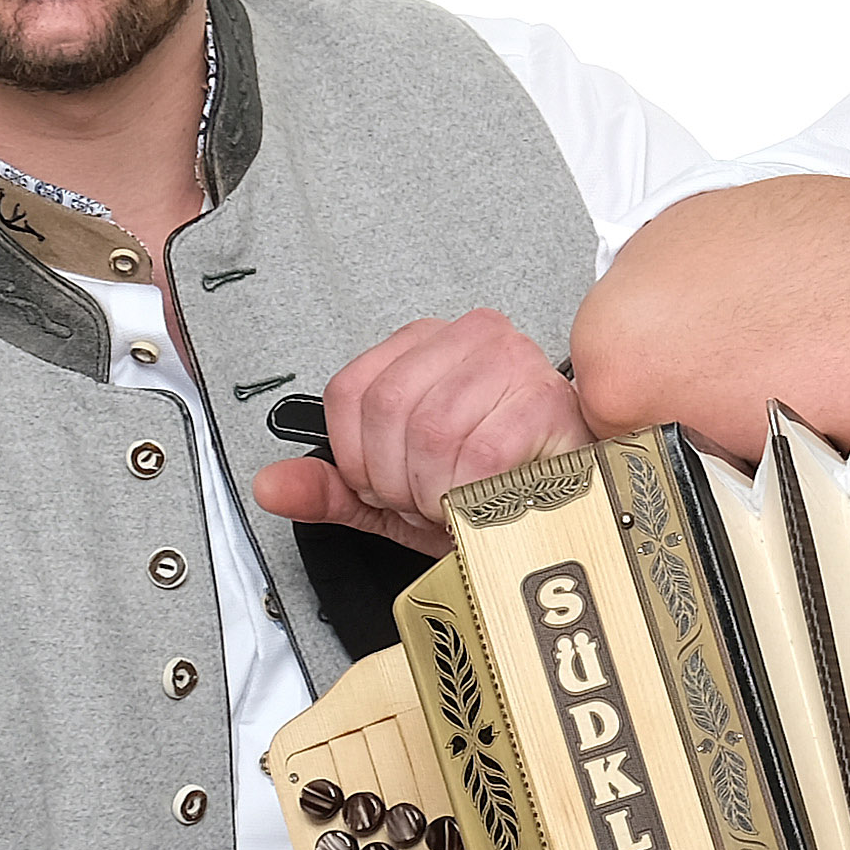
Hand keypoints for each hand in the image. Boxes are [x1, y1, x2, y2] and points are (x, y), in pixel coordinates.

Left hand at [247, 312, 589, 550]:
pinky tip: (492, 502)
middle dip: (402, 480)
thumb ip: (337, 488)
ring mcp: (515, 363)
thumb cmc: (505, 490)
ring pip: (432, 433)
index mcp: (431, 344)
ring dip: (442, 492)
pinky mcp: (546, 403)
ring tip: (466, 502)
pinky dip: (476, 496)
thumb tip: (272, 485)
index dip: (360, 458)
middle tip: (433, 500)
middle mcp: (474, 338)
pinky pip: (480, 456)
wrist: (577, 512)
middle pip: (388, 411)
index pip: (351, 391)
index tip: (390, 485)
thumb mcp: (405, 491)